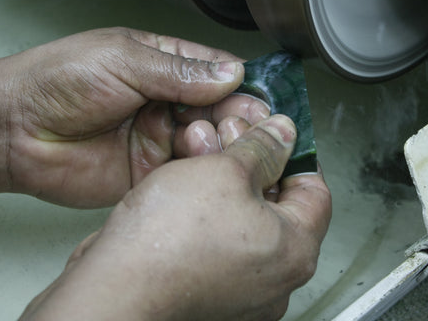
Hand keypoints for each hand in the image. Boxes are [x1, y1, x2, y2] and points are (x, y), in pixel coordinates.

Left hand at [0, 27, 268, 206]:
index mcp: (164, 66)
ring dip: (216, 143)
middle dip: (235, 118)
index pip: (216, 73)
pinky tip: (197, 164)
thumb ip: (178, 71)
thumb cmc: (58, 81)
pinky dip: (198, 170)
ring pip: (207, 142)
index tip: (260, 102)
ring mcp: (160, 138)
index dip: (240, 87)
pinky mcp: (150, 172)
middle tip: (247, 127)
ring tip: (205, 140)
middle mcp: (167, 102)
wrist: (14, 130)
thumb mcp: (122, 61)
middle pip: (219, 110)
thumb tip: (231, 73)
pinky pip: (185, 172)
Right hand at [19, 115, 331, 320]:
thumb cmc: (167, 243)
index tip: (275, 135)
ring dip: (226, 184)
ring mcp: (241, 290)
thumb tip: (283, 135)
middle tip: (231, 138)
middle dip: (252, 163)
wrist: (112, 289)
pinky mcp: (208, 292)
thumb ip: (263, 149)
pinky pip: (218, 243)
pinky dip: (208, 214)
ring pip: (243, 221)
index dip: (294, 154)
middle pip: (276, 205)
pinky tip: (185, 188)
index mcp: (295, 251)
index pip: (314, 190)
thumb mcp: (225, 170)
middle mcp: (274, 278)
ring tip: (201, 156)